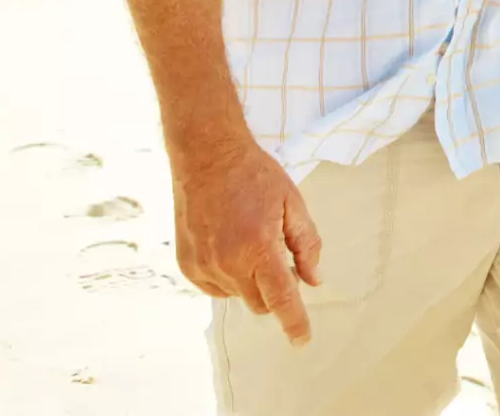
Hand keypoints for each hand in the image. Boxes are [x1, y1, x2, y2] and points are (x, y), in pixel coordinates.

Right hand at [171, 135, 320, 345]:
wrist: (207, 158)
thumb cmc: (255, 176)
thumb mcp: (293, 204)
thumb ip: (306, 245)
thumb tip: (312, 280)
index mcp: (259, 248)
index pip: (282, 298)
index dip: (294, 322)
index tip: (302, 340)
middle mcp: (228, 263)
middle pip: (261, 303)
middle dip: (276, 291)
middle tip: (279, 257)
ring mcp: (204, 266)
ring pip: (238, 296)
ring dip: (251, 281)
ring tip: (250, 240)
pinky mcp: (187, 265)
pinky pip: (216, 288)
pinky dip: (229, 277)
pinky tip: (231, 247)